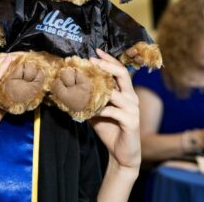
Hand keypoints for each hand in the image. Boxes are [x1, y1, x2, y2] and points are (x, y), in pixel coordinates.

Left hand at [89, 49, 140, 172]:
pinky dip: (99, 109)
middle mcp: (131, 97)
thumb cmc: (110, 128)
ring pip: (115, 93)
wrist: (122, 152)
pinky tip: (88, 110)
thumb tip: (71, 86)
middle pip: (122, 74)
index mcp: (126, 92)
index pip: (120, 70)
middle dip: (106, 65)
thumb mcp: (97, 110)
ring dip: (98, 89)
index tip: (96, 51)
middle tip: (91, 60)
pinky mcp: (131, 121)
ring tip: (83, 85)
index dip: (109, 60)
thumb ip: (90, 98)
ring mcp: (133, 109)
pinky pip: (113, 111)